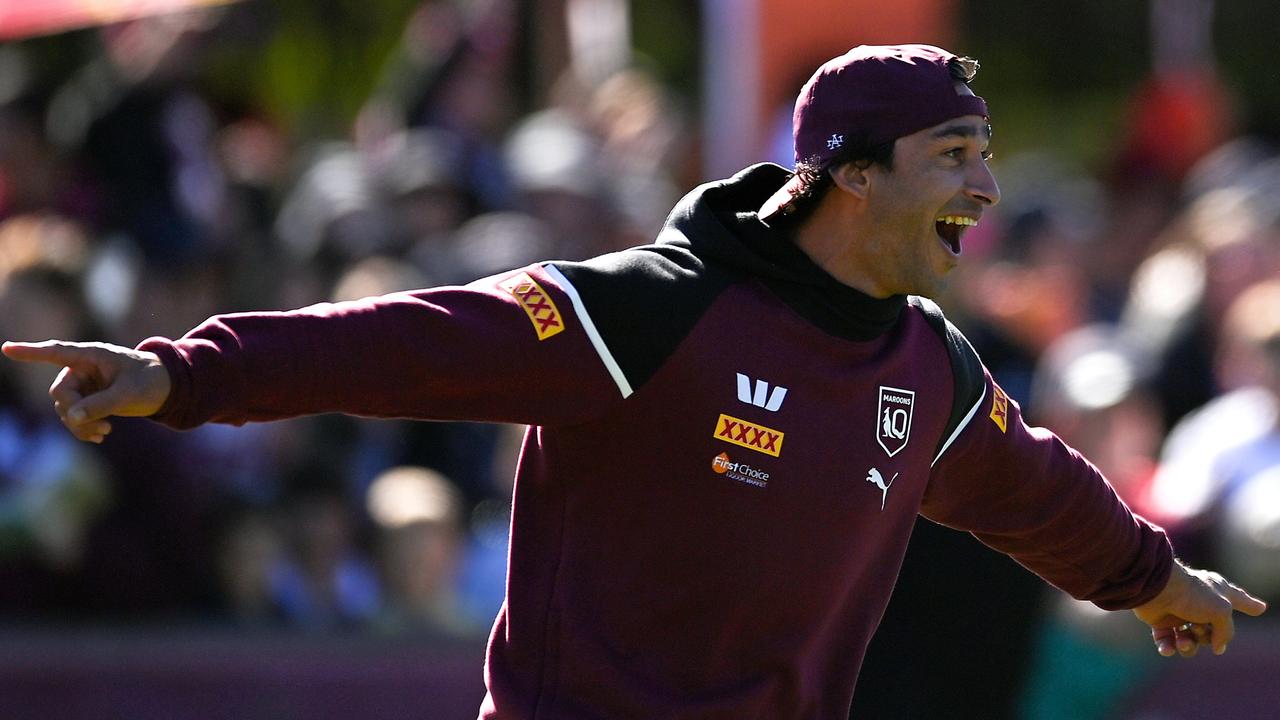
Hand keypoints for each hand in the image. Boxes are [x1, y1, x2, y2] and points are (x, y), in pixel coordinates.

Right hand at [2, 340, 170, 442]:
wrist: (165, 388)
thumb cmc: (150, 380)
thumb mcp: (129, 392)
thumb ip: (102, 404)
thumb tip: (72, 417)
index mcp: (92, 356)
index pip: (56, 352)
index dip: (31, 352)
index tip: (6, 349)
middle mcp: (82, 369)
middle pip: (61, 393)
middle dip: (75, 412)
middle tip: (102, 427)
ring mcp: (83, 385)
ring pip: (65, 408)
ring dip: (80, 424)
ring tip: (106, 432)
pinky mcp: (88, 400)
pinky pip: (74, 417)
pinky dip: (83, 428)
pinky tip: (101, 437)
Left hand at [1132, 560, 1266, 656]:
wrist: (1156, 589)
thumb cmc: (1192, 594)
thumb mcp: (1221, 611)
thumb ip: (1226, 632)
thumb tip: (1218, 648)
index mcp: (1217, 592)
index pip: (1238, 599)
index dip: (1249, 604)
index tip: (1259, 608)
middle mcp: (1199, 603)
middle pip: (1211, 632)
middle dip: (1206, 637)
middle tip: (1197, 627)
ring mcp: (1179, 613)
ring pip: (1190, 641)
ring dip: (1188, 646)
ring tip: (1183, 641)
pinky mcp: (1160, 621)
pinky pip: (1167, 642)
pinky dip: (1168, 648)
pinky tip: (1168, 648)